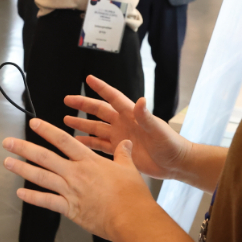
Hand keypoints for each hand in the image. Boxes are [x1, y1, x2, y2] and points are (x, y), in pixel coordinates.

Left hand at [3, 121, 153, 241]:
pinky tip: (20, 193)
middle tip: (9, 142)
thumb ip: (123, 153)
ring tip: (8, 162)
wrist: (132, 219)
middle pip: (45, 157)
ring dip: (22, 169)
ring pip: (41, 176)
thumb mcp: (129, 168)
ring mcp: (71, 191)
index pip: (63, 140)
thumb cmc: (132, 196)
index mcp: (89, 161)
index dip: (47, 130)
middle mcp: (76, 174)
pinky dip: (32, 198)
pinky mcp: (70, 208)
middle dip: (24, 148)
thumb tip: (126, 143)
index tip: (34, 124)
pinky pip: (47, 201)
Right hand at [62, 75, 190, 180]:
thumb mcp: (158, 130)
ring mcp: (120, 136)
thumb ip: (147, 116)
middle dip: (83, 104)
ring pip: (96, 128)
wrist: (175, 163)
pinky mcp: (120, 151)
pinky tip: (77, 141)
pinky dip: (88, 143)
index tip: (88, 78)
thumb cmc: (171, 144)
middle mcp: (123, 123)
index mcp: (131, 115)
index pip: (113, 97)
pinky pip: (100, 145)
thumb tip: (140, 100)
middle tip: (68, 99)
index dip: (101, 87)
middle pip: (99, 111)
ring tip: (66, 119)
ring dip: (82, 123)